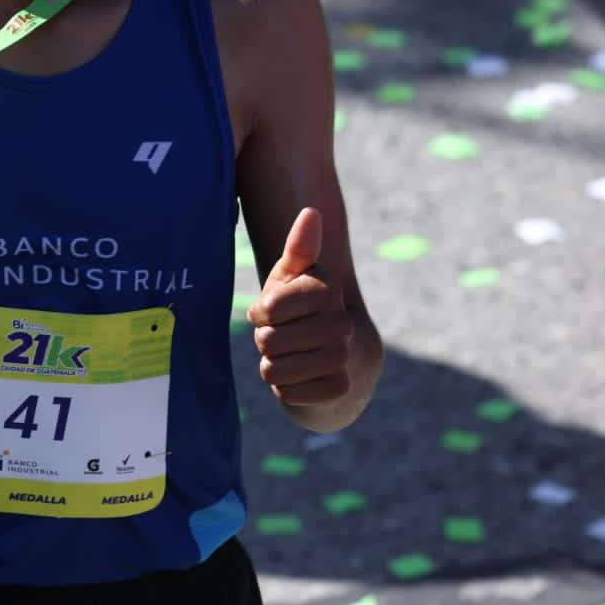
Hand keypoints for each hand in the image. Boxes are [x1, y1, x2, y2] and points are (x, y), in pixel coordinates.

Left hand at [247, 207, 352, 406]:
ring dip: (273, 365)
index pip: (269, 307)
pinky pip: (286, 393)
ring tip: (289, 357)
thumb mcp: (292, 279)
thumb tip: (311, 211)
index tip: (270, 312)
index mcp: (327, 291)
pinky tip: (300, 379)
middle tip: (282, 338)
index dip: (261, 312)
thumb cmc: (300, 312)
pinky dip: (285, 389)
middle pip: (268, 340)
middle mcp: (341, 323)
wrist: (336, 361)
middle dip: (266, 342)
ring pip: (273, 369)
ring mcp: (342, 358)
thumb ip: (298, 249)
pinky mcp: (338, 388)